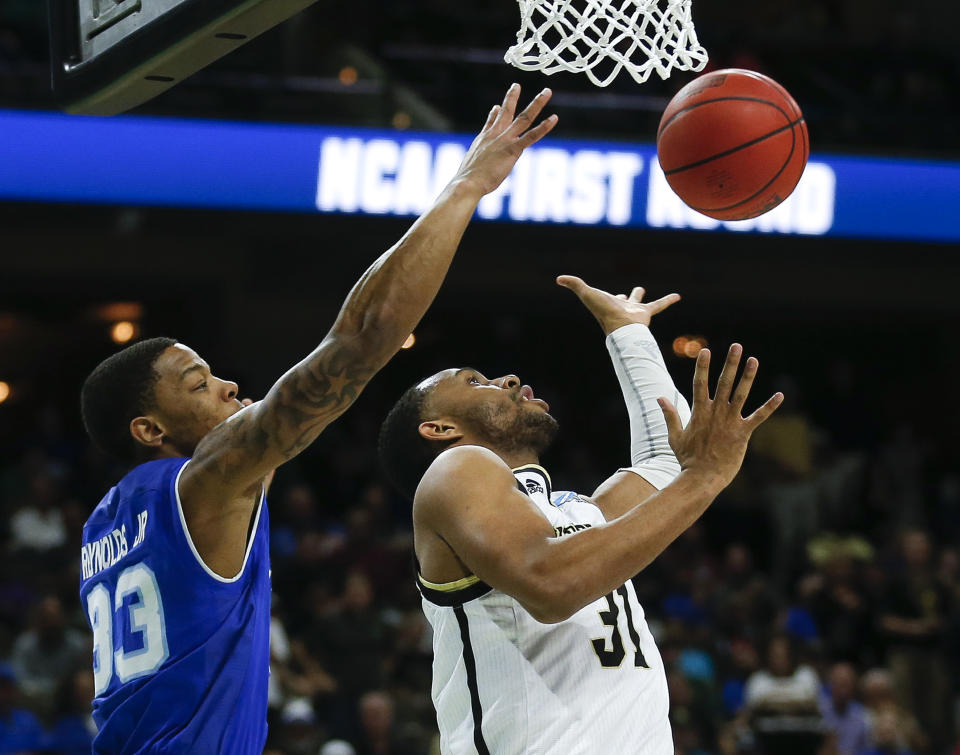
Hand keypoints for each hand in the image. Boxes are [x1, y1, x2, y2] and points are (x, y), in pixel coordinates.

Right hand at [453, 83, 557, 196]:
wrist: (468, 181)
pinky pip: (531, 136)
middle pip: (506, 112)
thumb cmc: (468, 179)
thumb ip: (478, 154)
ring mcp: (505, 140)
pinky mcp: (513, 149)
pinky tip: (553, 118)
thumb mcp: (472, 162)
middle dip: (512, 97)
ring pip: (524, 118)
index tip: (498, 105)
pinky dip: (543, 127)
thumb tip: (478, 151)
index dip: (495, 113)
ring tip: (546, 92)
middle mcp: (495, 135)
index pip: (491, 122)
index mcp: (484, 139)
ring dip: (536, 104)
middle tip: (516, 84)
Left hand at [557, 275, 679, 334]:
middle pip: (626, 300)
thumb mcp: (587, 294)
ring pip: (641, 302)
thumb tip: (558, 278)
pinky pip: (659, 305)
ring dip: (645, 298)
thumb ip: (575, 284)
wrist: (621, 326)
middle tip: (633, 292)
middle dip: (628, 297)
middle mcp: (622, 308)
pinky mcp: (646, 313)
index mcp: (609, 304)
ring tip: (654, 294)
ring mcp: (635, 312)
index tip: (614, 295)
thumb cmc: (603, 312)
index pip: (611, 298)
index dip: (610, 295)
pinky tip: (678, 296)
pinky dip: (668, 300)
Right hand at [659, 345, 782, 490]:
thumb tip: (660, 398)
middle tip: (736, 346)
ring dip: (748, 376)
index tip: (706, 351)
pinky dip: (770, 406)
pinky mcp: (743, 433)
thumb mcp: (674, 436)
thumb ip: (670, 416)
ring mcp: (730, 422)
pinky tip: (780, 395)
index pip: (700, 383)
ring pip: (741, 394)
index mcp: (699, 412)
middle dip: (730, 363)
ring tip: (753, 360)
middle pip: (724, 382)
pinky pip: (759, 417)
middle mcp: (716, 413)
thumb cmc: (687, 459)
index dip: (703, 366)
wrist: (702, 477)